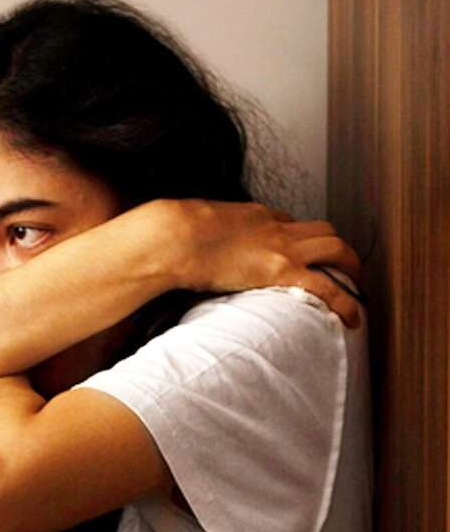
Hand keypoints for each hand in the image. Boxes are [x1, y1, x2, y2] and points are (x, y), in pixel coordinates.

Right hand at [145, 199, 364, 327]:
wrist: (177, 237)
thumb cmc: (176, 234)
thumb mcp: (194, 224)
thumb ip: (204, 232)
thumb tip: (190, 242)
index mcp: (254, 214)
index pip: (287, 223)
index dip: (296, 238)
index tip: (296, 254)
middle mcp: (275, 227)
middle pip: (321, 230)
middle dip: (335, 247)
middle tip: (341, 266)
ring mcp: (282, 248)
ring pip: (336, 248)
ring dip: (351, 266)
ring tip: (355, 287)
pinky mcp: (282, 272)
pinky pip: (326, 287)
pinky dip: (345, 302)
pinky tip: (353, 317)